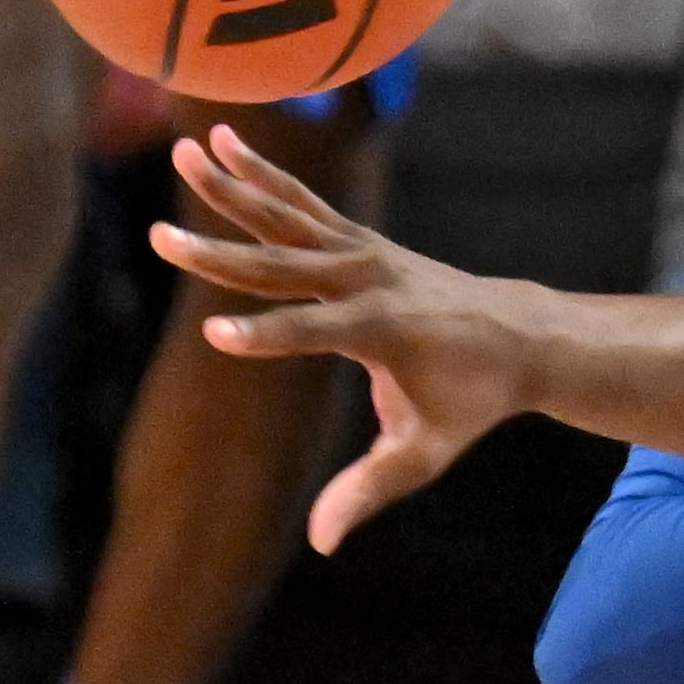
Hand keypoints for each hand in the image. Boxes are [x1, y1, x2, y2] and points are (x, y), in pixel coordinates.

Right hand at [152, 125, 533, 550]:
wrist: (520, 336)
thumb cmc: (470, 402)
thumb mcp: (426, 452)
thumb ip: (370, 489)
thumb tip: (323, 542)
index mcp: (383, 331)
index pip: (313, 332)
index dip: (266, 336)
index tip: (214, 334)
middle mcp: (371, 281)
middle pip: (286, 265)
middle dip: (222, 255)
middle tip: (162, 239)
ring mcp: (366, 252)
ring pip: (291, 216)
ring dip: (235, 184)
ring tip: (185, 152)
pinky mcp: (361, 239)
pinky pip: (304, 203)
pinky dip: (264, 173)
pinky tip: (221, 141)